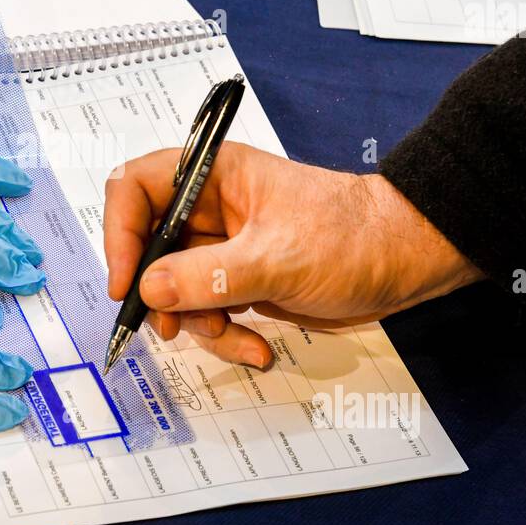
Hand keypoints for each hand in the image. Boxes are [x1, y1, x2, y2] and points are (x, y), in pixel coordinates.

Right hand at [103, 143, 481, 367]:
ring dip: (197, 323)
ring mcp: (224, 249)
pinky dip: (224, 336)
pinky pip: (207, 312)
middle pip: (149, 247)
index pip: (137, 188)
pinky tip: (257, 349)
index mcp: (214, 175)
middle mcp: (210, 209)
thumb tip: (149, 290)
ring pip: (175, 289)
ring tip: (236, 338)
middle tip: (170, 327)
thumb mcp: (277, 258)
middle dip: (157, 293)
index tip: (126, 283)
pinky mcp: (239, 282)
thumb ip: (208, 276)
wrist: (405, 264)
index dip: (120, 232)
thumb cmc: (352, 238)